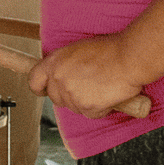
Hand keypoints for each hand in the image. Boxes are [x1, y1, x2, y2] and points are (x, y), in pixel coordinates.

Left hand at [28, 34, 151, 118]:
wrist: (129, 58)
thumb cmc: (109, 51)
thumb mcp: (77, 50)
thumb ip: (64, 65)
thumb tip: (59, 75)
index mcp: (54, 62)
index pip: (34, 81)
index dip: (41, 87)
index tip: (45, 90)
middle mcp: (59, 79)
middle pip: (55, 98)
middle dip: (68, 95)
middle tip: (86, 85)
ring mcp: (72, 95)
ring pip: (74, 107)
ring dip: (86, 101)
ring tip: (100, 86)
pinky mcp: (88, 107)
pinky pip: (91, 114)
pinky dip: (100, 108)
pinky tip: (108, 95)